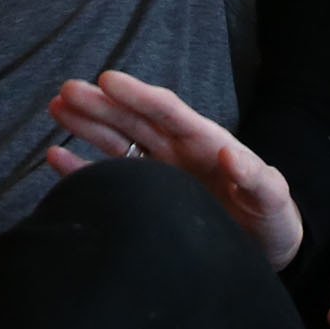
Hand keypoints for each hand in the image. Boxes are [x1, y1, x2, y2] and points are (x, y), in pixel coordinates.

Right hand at [46, 69, 302, 271]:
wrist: (267, 249)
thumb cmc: (273, 218)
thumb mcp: (273, 199)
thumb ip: (257, 178)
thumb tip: (227, 152)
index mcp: (205, 142)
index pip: (166, 111)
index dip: (137, 95)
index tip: (107, 79)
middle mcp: (177, 151)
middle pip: (133, 121)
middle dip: (101, 105)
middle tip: (67, 91)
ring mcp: (160, 172)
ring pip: (118, 141)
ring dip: (88, 124)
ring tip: (58, 107)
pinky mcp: (149, 197)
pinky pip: (111, 176)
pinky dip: (82, 168)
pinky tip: (56, 157)